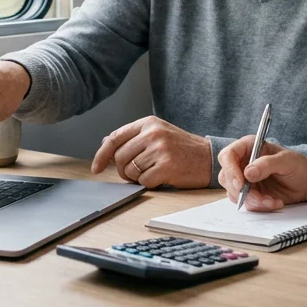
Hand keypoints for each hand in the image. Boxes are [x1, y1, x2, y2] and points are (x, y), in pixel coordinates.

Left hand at [91, 117, 211, 188]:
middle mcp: (153, 133)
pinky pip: (144, 182)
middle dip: (124, 171)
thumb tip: (106, 142)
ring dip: (138, 178)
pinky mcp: (167, 166)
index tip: (96, 168)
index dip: (102, 155)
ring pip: (130, 171)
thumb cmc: (182, 149)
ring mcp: (160, 149)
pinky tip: (163, 177)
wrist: (209, 158)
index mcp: (148, 123)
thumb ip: (134, 137)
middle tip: (138, 173)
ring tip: (154, 172)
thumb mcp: (158, 134)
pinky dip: (150, 184)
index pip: (115, 138)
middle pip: (120, 158)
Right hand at [217, 137, 306, 211]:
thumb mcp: (287, 161)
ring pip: (234, 193)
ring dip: (253, 200)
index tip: (241, 184)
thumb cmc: (299, 166)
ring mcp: (244, 179)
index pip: (228, 156)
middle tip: (258, 197)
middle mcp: (243, 162)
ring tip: (272, 200)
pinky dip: (259, 206)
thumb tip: (248, 173)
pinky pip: (246, 203)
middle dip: (241, 191)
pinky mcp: (250, 193)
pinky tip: (274, 202)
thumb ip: (267, 164)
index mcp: (249, 147)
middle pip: (226, 177)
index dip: (230, 170)